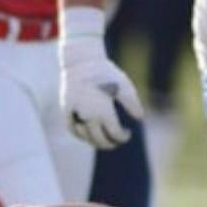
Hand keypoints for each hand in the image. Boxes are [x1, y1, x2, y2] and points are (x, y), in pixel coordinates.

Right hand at [60, 34, 144, 148]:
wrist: (80, 62)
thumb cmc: (105, 73)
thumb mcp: (124, 86)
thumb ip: (133, 103)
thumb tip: (140, 118)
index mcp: (104, 112)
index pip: (115, 135)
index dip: (123, 138)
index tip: (128, 134)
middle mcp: (88, 117)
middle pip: (100, 140)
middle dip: (110, 144)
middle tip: (116, 141)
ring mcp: (76, 115)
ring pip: (86, 137)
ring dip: (96, 142)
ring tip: (103, 139)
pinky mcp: (66, 111)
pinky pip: (72, 129)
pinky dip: (80, 135)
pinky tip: (88, 134)